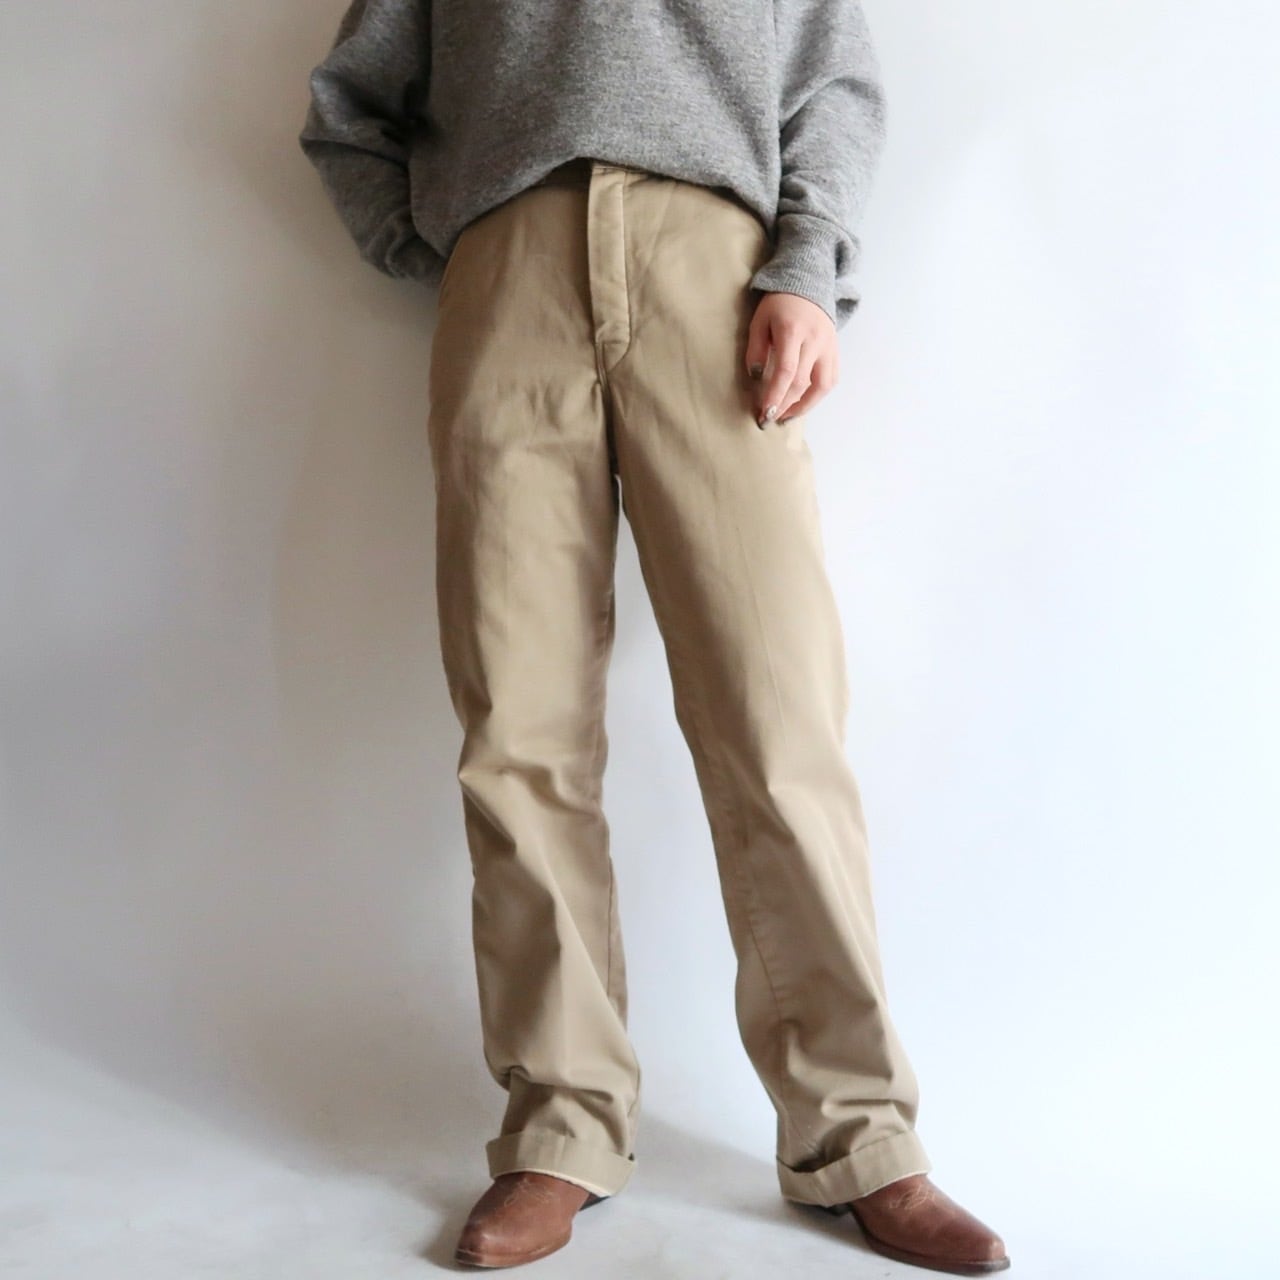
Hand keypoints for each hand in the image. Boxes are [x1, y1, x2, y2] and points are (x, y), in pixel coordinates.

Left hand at [745, 290, 838, 427]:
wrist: (807, 285)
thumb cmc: (778, 305)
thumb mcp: (759, 321)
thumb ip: (756, 349)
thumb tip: (755, 377)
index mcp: (792, 331)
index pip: (786, 371)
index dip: (775, 395)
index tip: (764, 413)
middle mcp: (814, 341)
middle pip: (802, 382)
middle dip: (784, 405)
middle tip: (769, 419)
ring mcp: (828, 347)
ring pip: (822, 385)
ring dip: (804, 406)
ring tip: (786, 416)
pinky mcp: (835, 351)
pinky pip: (831, 379)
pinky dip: (818, 396)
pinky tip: (802, 403)